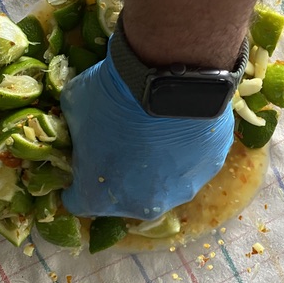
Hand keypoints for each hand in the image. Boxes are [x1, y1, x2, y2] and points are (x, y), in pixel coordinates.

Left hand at [60, 37, 233, 220]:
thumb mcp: (74, 104)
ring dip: (157, 164)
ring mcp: (180, 189)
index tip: (81, 163)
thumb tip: (78, 127)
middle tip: (123, 141)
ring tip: (157, 131)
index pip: (78, 200)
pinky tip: (181, 121)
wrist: (170, 78)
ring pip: (164, 182)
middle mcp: (142, 204)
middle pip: (125, 196)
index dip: (76, 182)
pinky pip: (192, 161)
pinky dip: (185, 148)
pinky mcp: (209, 168)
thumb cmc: (114, 96)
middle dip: (121, 174)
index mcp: (99, 196)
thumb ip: (74, 126)